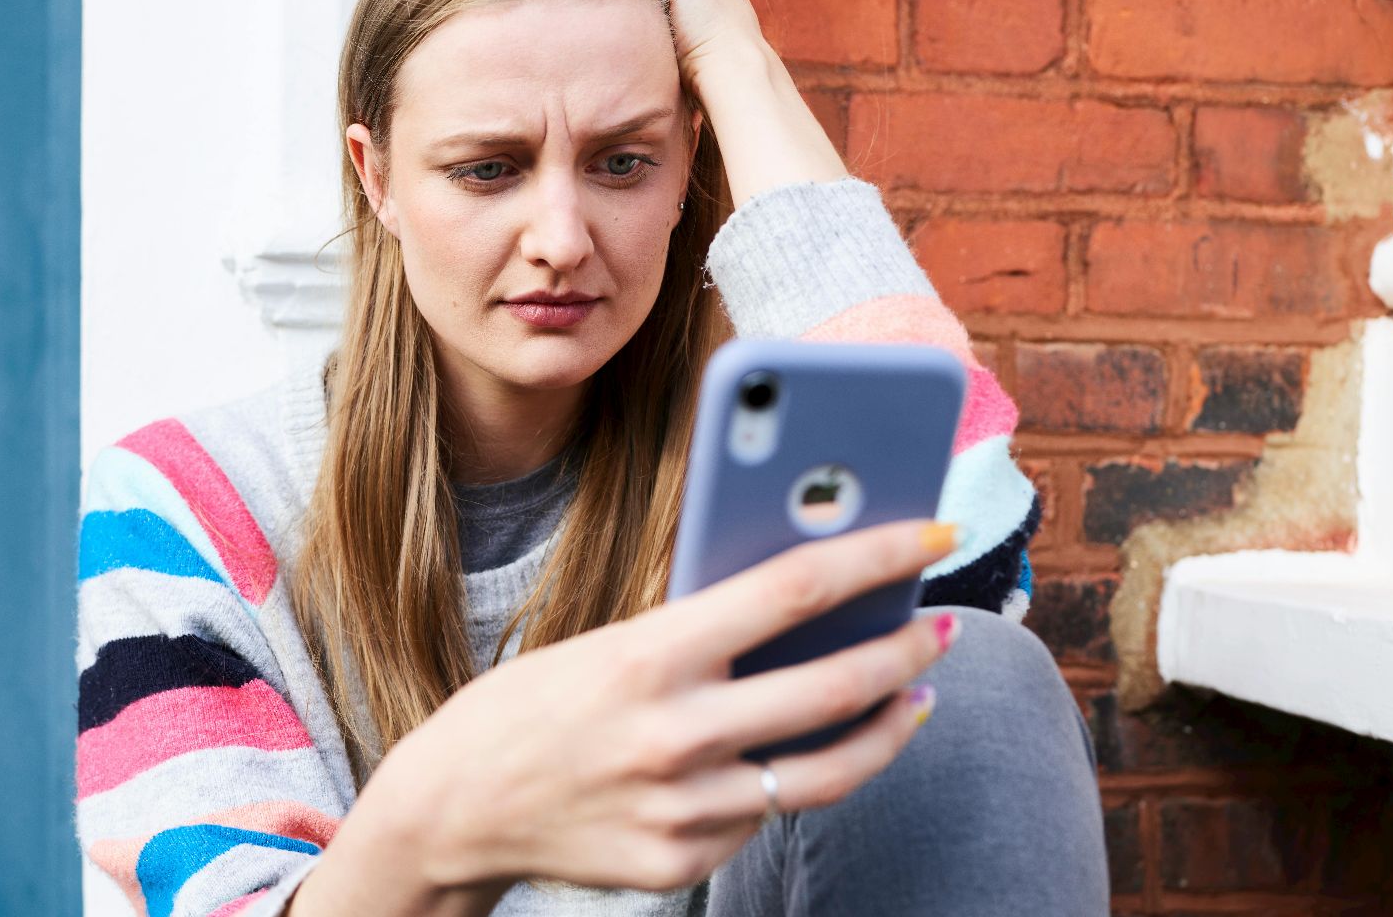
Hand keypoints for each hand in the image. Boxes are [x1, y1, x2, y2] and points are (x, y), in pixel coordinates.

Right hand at [365, 520, 958, 893]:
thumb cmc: (530, 703)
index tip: (933, 531)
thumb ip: (698, 629)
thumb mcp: (605, 642)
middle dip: (907, 648)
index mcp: (650, 655)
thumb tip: (806, 600)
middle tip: (941, 624)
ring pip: (829, 769)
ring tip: (914, 695)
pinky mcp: (682, 861)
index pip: (795, 589)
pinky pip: (767, 816)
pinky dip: (794, 777)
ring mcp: (683, 808)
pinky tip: (807, 752)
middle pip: (836, 684)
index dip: (879, 553)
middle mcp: (674, 734)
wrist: (451, 810)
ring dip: (887, 724)